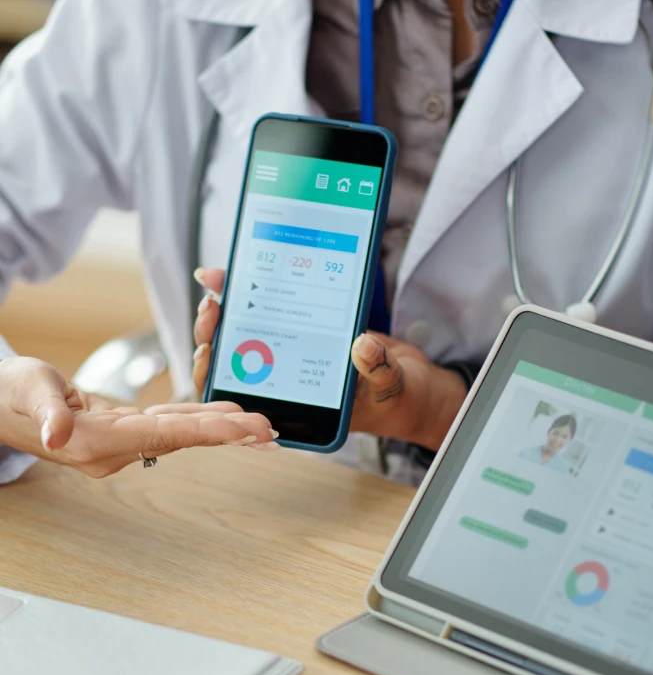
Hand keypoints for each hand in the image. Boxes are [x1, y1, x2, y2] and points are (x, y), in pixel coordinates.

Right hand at [0, 355, 277, 477]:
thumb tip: (57, 436)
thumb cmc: (8, 393)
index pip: (165, 434)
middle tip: (270, 431)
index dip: (208, 431)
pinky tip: (221, 417)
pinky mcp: (119, 433)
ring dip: (218, 428)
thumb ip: (47, 412)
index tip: (245, 431)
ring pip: (179, 432)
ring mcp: (118, 445)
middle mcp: (114, 450)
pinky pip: (166, 426)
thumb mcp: (26, 389)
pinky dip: (195, 421)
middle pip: (182, 438)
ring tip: (258, 427)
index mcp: (96, 441)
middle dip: (228, 434)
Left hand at [192, 268, 465, 450]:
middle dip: (218, 330)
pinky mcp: (314, 332)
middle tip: (213, 300)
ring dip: (234, 307)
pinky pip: (282, 313)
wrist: (420, 389)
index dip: (219, 371)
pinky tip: (250, 269)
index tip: (210, 344)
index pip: (246, 394)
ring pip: (252, 333)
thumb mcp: (393, 386)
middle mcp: (294, 382)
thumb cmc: (403, 400)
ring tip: (220, 279)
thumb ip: (378, 369)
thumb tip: (362, 346)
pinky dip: (265, 292)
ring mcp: (301, 356)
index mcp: (301, 405)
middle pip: (239, 359)